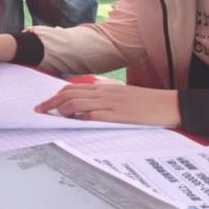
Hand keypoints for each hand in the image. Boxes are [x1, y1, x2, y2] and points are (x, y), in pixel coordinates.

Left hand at [35, 84, 179, 126]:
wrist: (169, 104)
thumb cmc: (146, 102)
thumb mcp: (122, 95)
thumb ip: (104, 98)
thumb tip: (87, 105)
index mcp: (105, 87)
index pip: (73, 87)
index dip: (56, 95)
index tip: (44, 103)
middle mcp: (104, 93)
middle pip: (70, 93)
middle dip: (51, 102)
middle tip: (40, 110)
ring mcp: (111, 103)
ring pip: (78, 102)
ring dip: (62, 109)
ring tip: (53, 115)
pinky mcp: (119, 115)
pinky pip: (95, 114)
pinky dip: (82, 117)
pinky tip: (74, 121)